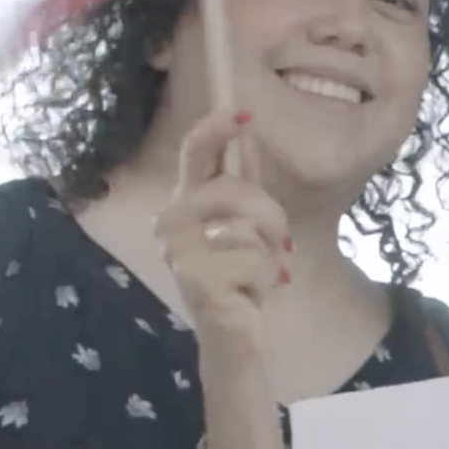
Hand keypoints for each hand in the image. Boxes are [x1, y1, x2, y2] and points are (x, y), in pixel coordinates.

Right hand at [157, 109, 292, 348]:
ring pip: (249, 229)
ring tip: (259, 272)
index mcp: (184, 203)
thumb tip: (246, 131)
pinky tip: (252, 294)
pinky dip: (267, 280)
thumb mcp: (248, 224)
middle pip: (234, 190)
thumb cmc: (239, 276)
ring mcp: (179, 253)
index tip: (244, 113)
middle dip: (270, 215)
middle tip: (278, 242)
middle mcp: (171, 223)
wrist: (232, 335)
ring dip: (270, 253)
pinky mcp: (197, 281)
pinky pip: (255, 262)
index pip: (195, 155)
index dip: (217, 130)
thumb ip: (244, 180)